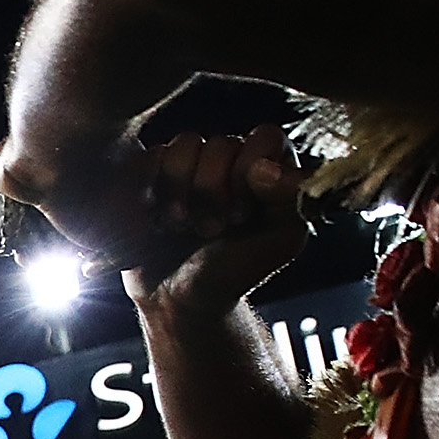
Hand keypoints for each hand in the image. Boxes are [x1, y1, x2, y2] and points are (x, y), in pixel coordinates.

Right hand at [120, 128, 306, 329]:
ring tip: (181, 226)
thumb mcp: (280, 240)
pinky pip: (148, 158)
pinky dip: (148, 191)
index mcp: (268, 168)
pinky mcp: (151, 173)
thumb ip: (290, 198)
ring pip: (184, 145)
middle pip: (221, 144)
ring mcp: (190, 164)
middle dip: (212, 194)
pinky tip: (154, 218)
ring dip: (179, 192)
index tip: (242, 214)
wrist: (180, 300)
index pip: (265, 138)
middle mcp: (231, 158)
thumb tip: (266, 168)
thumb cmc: (234, 271)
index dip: (250, 172)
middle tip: (210, 230)